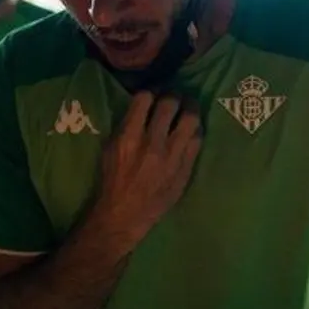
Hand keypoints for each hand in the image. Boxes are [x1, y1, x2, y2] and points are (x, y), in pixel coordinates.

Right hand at [94, 92, 201, 241]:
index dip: (149, 93)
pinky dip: (195, 131)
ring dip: (190, 108)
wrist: (125, 214)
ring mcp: (172, 156)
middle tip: (173, 98)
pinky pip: (198, 140)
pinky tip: (191, 130)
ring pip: (191, 119)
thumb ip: (127, 126)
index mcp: (129, 136)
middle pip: (170, 103)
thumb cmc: (113, 181)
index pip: (144, 98)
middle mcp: (152, 143)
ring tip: (188, 108)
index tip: (152, 96)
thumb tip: (143, 107)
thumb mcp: (110, 148)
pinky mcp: (185, 168)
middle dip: (172, 95)